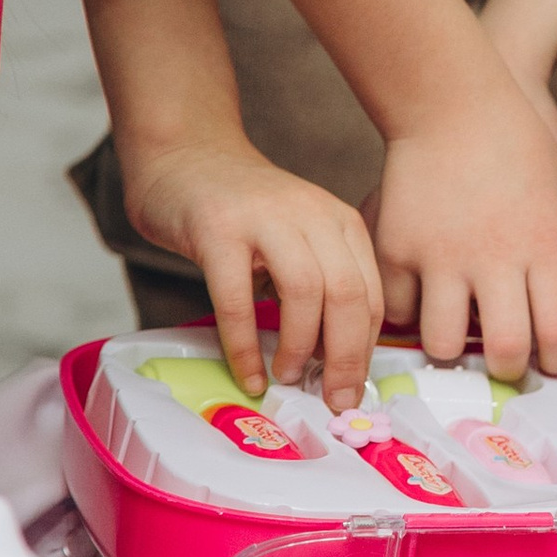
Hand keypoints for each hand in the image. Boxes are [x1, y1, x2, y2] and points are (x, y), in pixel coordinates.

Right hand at [120, 140, 385, 409]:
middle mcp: (311, 216)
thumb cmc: (243, 212)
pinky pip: (237, 298)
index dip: (367, 347)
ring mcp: (265, 220)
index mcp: (339, 222)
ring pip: (305, 292)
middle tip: (336, 398)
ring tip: (289, 377)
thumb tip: (331, 359)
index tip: (355, 387)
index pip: (371, 293)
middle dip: (346, 357)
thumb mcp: (298, 238)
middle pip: (348, 294)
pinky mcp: (218, 231)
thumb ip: (318, 284)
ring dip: (300, 347)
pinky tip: (249, 373)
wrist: (185, 157)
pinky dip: (245, 345)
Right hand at [369, 76, 556, 379]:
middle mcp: (495, 260)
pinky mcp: (397, 250)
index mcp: (545, 246)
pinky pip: (398, 311)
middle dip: (509, 368)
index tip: (553, 358)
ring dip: (453, 346)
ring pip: (444, 345)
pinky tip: (420, 295)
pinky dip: (407, 312)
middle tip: (506, 357)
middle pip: (505, 353)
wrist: (449, 101)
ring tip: (458, 327)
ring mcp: (442, 257)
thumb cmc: (514, 139)